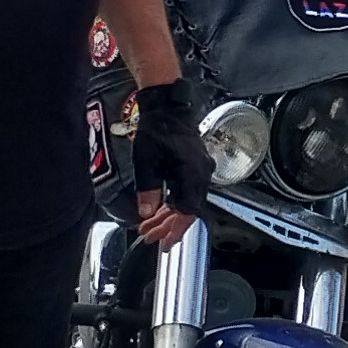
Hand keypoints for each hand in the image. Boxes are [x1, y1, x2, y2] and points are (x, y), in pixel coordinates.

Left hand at [132, 81, 212, 246]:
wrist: (166, 105)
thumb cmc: (158, 127)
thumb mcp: (146, 162)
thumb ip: (148, 190)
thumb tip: (147, 213)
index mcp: (192, 174)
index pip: (187, 212)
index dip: (174, 230)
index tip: (163, 242)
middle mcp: (200, 174)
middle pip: (188, 210)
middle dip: (168, 226)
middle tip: (151, 237)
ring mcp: (199, 170)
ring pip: (187, 201)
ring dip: (169, 215)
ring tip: (150, 226)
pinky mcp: (194, 165)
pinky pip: (186, 191)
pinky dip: (173, 202)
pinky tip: (160, 209)